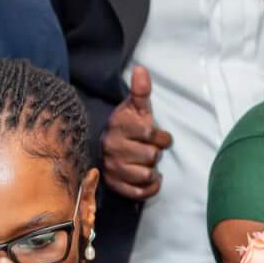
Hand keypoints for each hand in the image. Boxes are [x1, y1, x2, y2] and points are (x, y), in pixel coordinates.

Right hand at [100, 66, 171, 200]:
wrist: (102, 146)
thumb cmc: (126, 125)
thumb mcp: (134, 107)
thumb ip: (140, 90)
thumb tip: (141, 69)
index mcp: (119, 128)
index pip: (152, 135)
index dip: (161, 137)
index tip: (157, 135)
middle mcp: (113, 149)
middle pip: (151, 156)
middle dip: (155, 153)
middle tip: (148, 149)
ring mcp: (113, 169)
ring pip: (146, 174)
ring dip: (152, 170)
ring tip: (146, 163)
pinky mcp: (114, 186)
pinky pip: (140, 193)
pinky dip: (150, 187)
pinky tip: (150, 178)